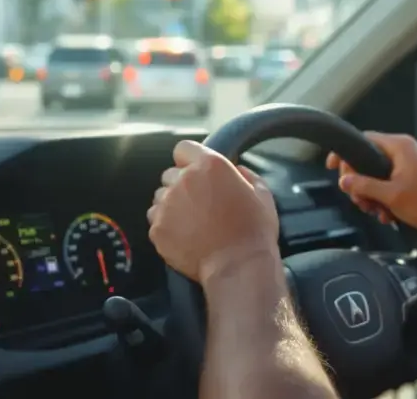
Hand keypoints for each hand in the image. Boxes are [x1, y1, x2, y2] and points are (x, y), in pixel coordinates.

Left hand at [148, 141, 279, 284]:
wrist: (238, 267)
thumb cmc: (254, 231)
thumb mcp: (261, 193)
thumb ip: (244, 174)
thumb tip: (236, 170)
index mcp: (209, 166)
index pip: (183, 148)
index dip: (189, 160)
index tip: (196, 172)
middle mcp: (183, 180)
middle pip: (169, 174)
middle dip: (181, 185)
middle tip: (199, 203)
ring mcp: (167, 205)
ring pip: (160, 197)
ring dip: (172, 205)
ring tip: (192, 222)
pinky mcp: (158, 228)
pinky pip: (155, 220)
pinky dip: (167, 226)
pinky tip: (185, 236)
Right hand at [327, 132, 416, 237]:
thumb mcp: (391, 196)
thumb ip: (364, 186)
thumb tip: (344, 180)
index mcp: (399, 146)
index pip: (363, 140)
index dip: (345, 154)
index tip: (332, 167)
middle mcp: (403, 152)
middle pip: (367, 161)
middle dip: (359, 183)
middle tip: (360, 200)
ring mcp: (409, 166)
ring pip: (376, 177)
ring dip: (372, 196)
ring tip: (377, 211)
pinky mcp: (412, 181)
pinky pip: (389, 186)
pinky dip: (384, 200)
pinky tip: (388, 215)